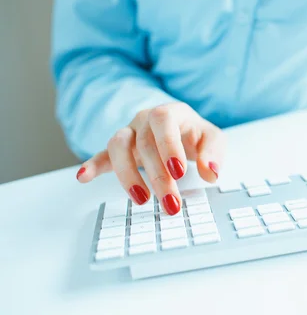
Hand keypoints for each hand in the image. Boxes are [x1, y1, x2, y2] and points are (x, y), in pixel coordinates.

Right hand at [75, 102, 225, 213]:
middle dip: (157, 176)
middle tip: (171, 202)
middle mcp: (145, 119)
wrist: (182, 130)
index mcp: (169, 112)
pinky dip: (92, 165)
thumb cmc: (196, 135)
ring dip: (127, 174)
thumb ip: (214, 153)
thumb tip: (210, 172)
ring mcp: (129, 133)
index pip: (163, 121)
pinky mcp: (118, 150)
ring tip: (142, 200)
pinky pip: (102, 155)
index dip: (168, 145)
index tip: (178, 171)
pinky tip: (83, 177)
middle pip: (144, 143)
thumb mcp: (213, 139)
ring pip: (118, 146)